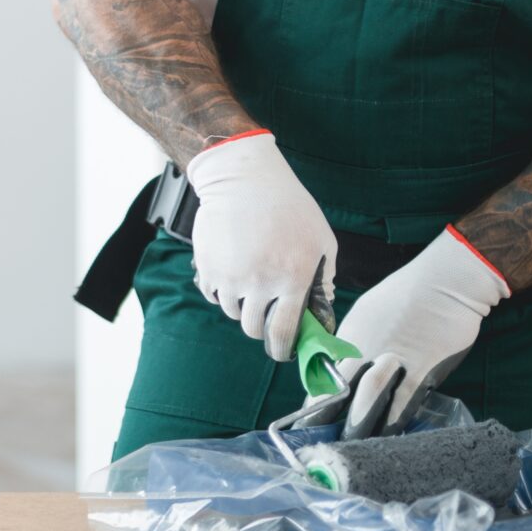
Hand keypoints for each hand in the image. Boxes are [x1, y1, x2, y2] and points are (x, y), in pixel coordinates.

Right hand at [183, 131, 337, 360]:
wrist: (243, 178)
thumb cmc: (289, 207)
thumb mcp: (322, 239)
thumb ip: (324, 280)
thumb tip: (321, 312)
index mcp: (292, 279)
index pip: (284, 334)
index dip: (282, 349)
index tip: (282, 351)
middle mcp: (260, 283)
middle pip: (255, 329)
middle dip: (262, 329)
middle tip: (267, 316)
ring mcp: (230, 277)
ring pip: (233, 313)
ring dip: (243, 307)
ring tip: (250, 285)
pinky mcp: (207, 267)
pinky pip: (213, 295)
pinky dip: (223, 292)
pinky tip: (232, 273)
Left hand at [326, 227, 508, 436]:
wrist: (446, 282)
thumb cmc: (407, 296)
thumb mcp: (368, 314)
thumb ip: (355, 344)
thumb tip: (341, 371)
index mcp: (351, 334)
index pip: (325, 373)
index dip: (316, 400)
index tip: (306, 424)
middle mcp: (367, 347)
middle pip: (341, 388)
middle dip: (328, 419)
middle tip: (321, 444)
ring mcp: (396, 358)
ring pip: (369, 397)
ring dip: (358, 425)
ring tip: (351, 448)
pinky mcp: (424, 367)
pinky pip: (405, 400)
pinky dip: (394, 420)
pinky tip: (387, 437)